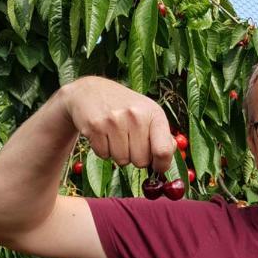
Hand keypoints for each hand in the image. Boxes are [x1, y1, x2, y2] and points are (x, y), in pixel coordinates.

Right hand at [59, 77, 175, 172]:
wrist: (91, 90)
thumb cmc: (126, 107)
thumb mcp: (149, 114)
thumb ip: (162, 137)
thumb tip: (165, 160)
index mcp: (154, 113)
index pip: (163, 151)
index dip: (161, 165)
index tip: (157, 167)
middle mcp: (136, 115)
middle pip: (141, 161)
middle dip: (136, 158)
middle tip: (130, 142)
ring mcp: (114, 120)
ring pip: (122, 161)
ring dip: (119, 155)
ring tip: (116, 136)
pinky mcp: (95, 126)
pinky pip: (104, 155)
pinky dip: (103, 150)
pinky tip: (104, 135)